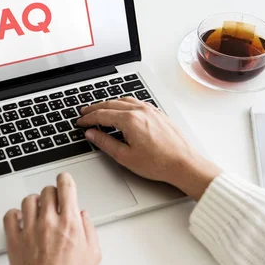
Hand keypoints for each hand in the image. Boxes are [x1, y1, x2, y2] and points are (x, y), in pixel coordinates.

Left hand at [3, 173, 100, 264]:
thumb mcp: (93, 255)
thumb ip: (89, 230)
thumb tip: (83, 215)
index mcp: (70, 223)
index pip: (65, 186)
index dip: (65, 179)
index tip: (64, 180)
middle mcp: (48, 222)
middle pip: (47, 191)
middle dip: (52, 194)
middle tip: (54, 202)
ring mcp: (29, 230)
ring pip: (28, 200)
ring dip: (35, 202)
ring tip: (38, 211)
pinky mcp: (14, 241)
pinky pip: (9, 216)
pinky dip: (14, 214)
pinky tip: (21, 220)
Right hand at [77, 98, 220, 200]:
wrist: (184, 164)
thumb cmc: (159, 163)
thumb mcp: (125, 156)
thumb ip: (105, 142)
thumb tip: (92, 134)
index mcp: (130, 120)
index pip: (102, 115)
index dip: (88, 118)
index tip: (81, 122)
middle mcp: (140, 111)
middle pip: (110, 104)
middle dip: (95, 108)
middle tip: (84, 112)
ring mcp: (150, 110)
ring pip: (123, 101)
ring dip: (108, 104)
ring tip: (99, 109)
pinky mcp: (157, 113)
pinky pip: (135, 102)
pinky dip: (123, 103)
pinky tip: (121, 109)